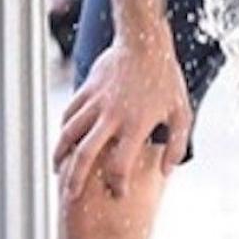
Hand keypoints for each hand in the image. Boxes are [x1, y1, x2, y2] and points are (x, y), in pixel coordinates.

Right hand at [52, 38, 191, 201]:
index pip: (120, 164)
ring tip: (57, 172)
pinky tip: (64, 142)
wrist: (144, 42)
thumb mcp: (181, 113)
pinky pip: (69, 114)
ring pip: (69, 133)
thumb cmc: (166, 79)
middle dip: (75, 179)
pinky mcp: (86, 90)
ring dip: (60, 155)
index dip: (117, 184)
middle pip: (85, 154)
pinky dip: (63, 130)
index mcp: (136, 125)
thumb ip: (177, 146)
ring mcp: (96, 102)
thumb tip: (166, 172)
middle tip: (71, 196)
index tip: (118, 193)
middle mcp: (112, 116)